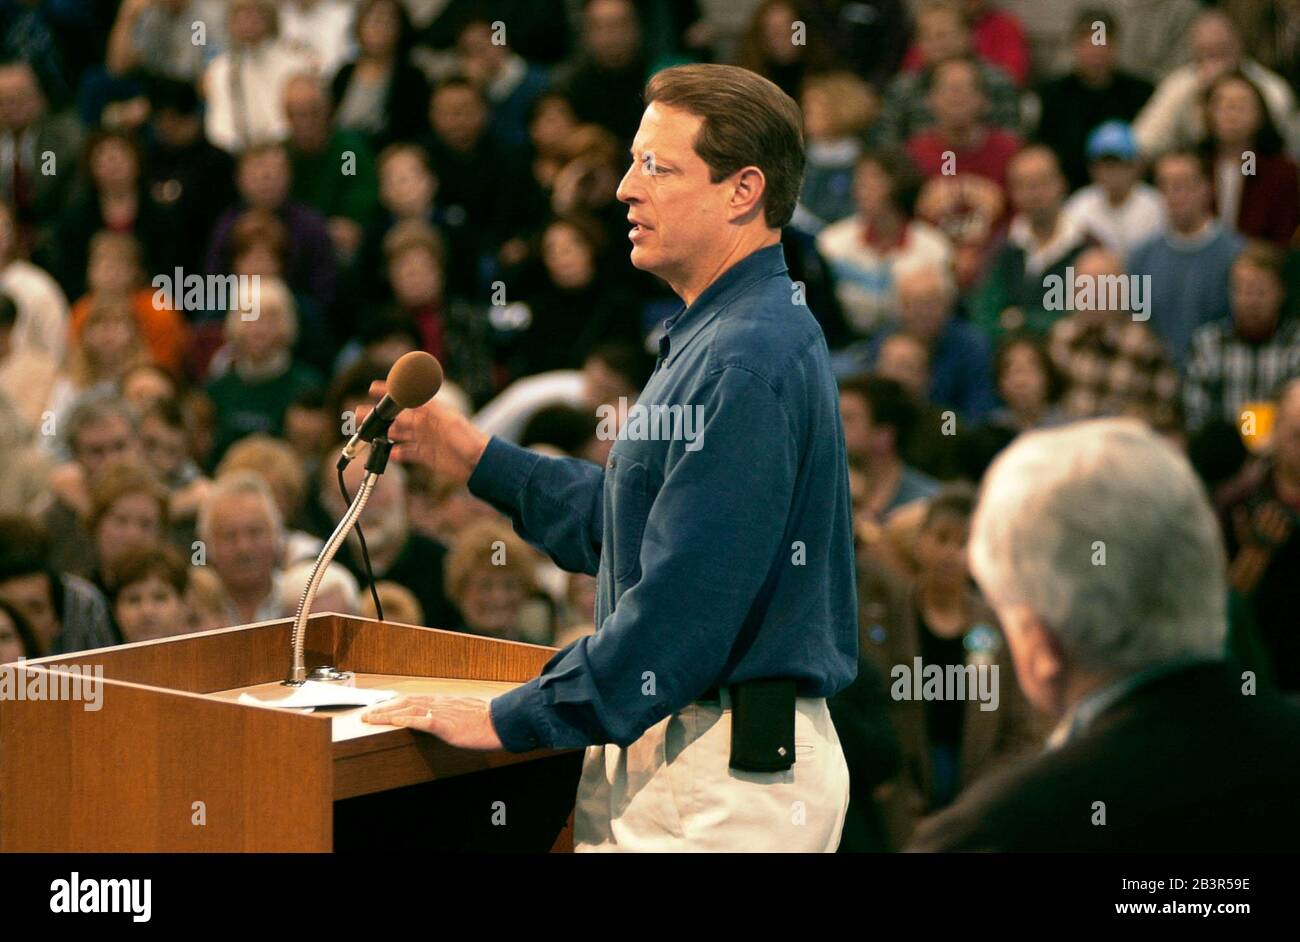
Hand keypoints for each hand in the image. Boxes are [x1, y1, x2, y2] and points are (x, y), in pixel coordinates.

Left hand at [361, 695, 503, 749]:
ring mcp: (442, 713)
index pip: (413, 698)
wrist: (502, 723)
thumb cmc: (487, 721)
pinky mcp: (446, 725)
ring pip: (409, 709)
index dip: (394, 703)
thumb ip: (449, 714)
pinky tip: (394, 722)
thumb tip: (438, 718)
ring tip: (371, 719)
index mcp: (443, 701)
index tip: (379, 706)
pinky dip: (406, 720)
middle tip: (366, 713)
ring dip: (387, 714)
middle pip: (405, 701)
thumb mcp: (464, 713)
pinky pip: (422, 721)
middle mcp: (440, 703)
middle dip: (383, 707)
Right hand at [362, 381, 488, 484]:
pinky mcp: (425, 456)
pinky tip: (386, 454)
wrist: (479, 464)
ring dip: (382, 435)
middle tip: (358, 415)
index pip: (405, 398)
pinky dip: (395, 453)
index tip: (372, 388)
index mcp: (429, 411)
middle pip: (397, 418)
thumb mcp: (447, 419)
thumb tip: (411, 389)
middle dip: (379, 416)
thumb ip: (428, 405)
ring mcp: (424, 439)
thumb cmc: (467, 438)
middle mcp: (425, 424)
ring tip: (366, 435)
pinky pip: (406, 453)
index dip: (389, 392)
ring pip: (398, 435)